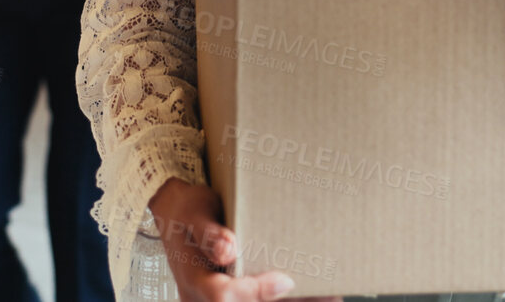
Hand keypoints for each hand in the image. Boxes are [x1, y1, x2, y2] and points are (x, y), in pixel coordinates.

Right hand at [148, 178, 340, 301]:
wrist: (176, 215)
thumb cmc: (188, 211)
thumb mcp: (196, 213)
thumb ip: (209, 234)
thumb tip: (227, 250)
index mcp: (193, 279)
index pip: (223, 296)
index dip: (256, 292)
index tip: (285, 280)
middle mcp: (203, 298)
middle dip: (284, 301)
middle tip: (327, 295)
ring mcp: (216, 300)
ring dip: (292, 301)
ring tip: (328, 294)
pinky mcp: (233, 296)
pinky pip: (255, 300)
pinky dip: (281, 297)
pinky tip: (315, 292)